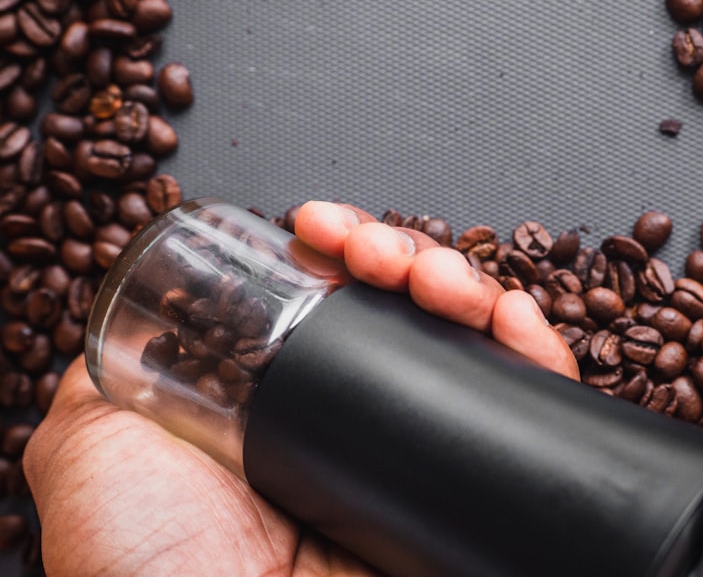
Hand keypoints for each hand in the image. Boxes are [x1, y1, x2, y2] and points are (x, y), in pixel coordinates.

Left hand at [24, 202, 576, 575]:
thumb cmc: (150, 565)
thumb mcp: (95, 445)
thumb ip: (103, 377)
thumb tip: (129, 315)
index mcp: (286, 410)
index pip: (335, 303)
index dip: (338, 251)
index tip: (321, 230)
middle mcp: (364, 428)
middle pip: (408, 309)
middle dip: (399, 255)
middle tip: (373, 254)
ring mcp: (427, 457)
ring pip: (471, 338)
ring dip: (461, 279)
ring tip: (428, 278)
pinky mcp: (486, 489)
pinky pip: (536, 399)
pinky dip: (534, 341)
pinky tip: (506, 313)